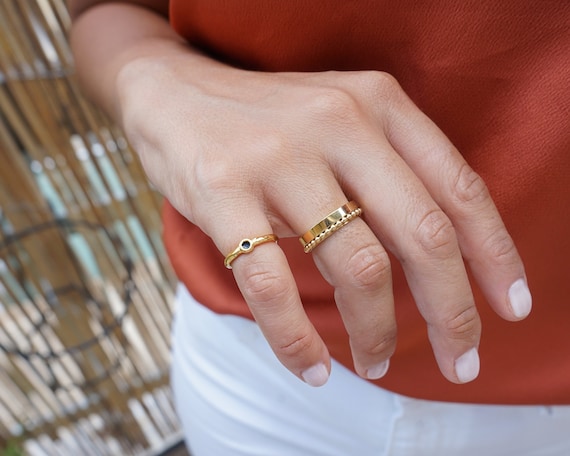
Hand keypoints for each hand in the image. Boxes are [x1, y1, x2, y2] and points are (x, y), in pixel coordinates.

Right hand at [116, 53, 530, 385]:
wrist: (178, 93)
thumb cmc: (270, 122)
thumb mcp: (342, 122)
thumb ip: (390, 172)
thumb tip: (440, 262)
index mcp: (378, 103)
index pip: (459, 188)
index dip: (494, 255)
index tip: (508, 308)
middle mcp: (338, 123)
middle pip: (422, 235)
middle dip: (452, 312)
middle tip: (461, 359)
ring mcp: (279, 157)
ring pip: (356, 267)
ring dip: (377, 332)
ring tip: (376, 361)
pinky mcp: (223, 192)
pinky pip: (272, 285)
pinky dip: (296, 339)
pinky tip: (311, 366)